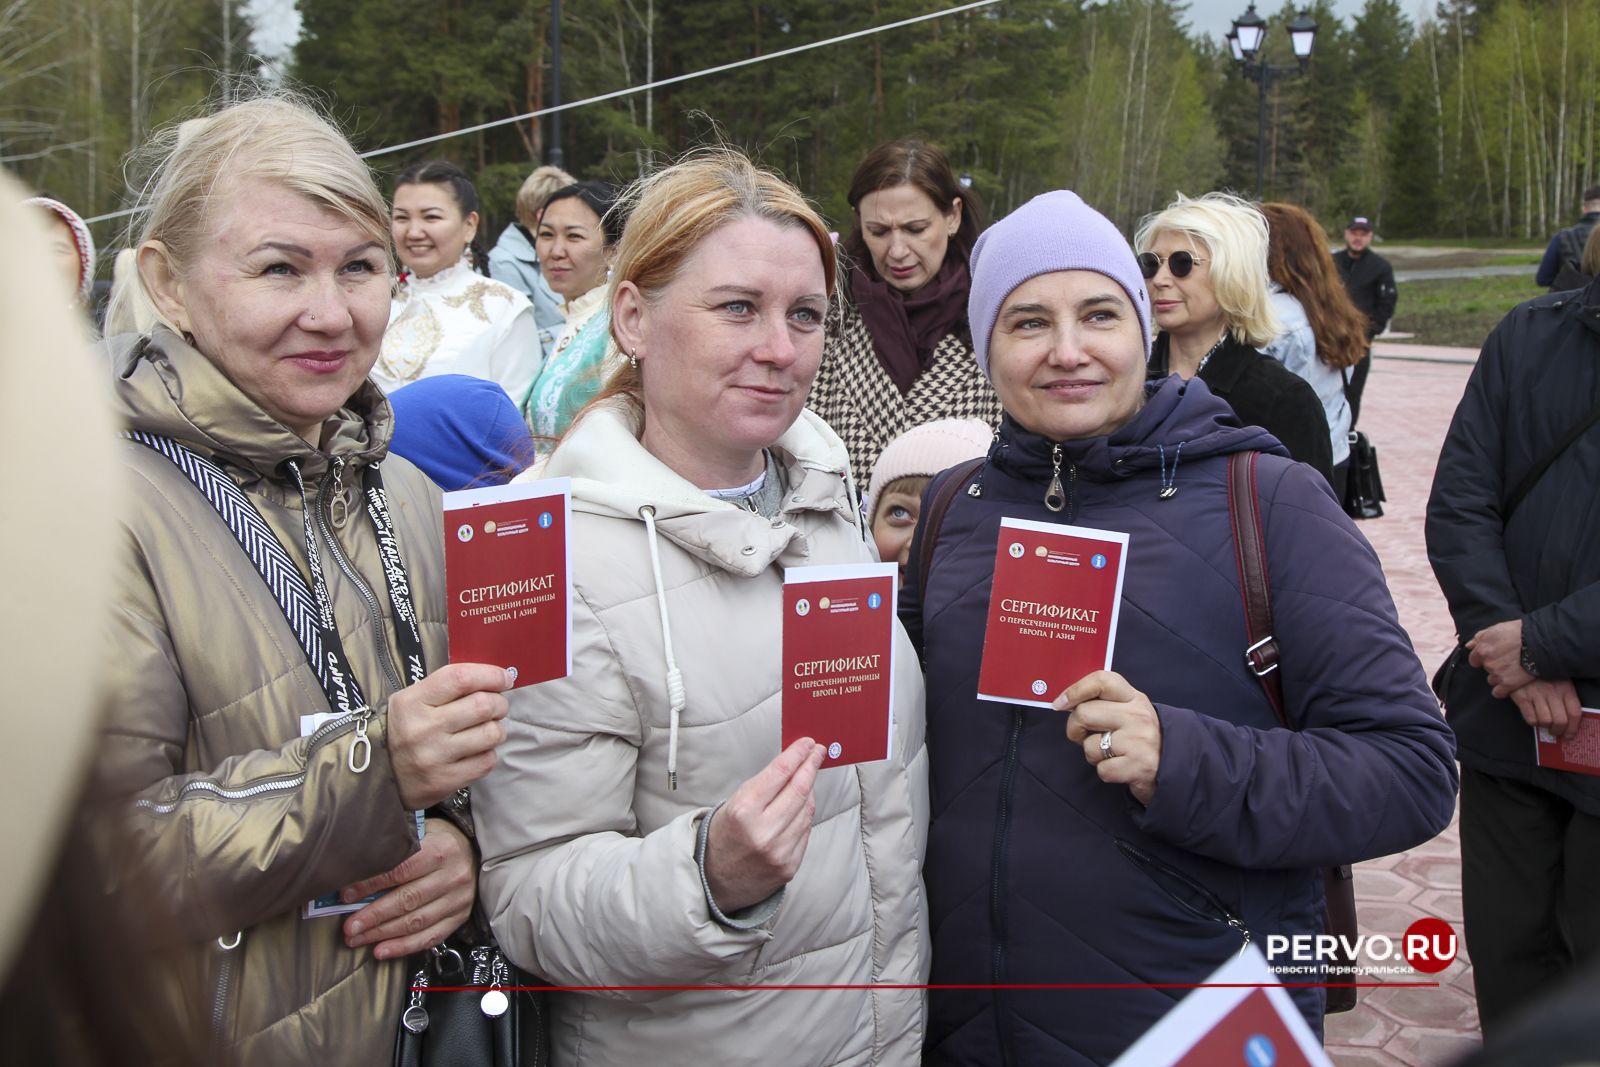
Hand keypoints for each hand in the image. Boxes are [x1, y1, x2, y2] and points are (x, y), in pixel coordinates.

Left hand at [342, 818, 474, 959]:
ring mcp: (457, 899)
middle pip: (407, 900)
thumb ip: (393, 849)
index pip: (400, 870)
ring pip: (416, 922)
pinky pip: (430, 937)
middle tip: (350, 927)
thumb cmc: (438, 841)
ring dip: (383, 934)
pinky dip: (404, 947)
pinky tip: (382, 950)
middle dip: (374, 916)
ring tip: (358, 938)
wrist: (473, 850)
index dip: (371, 885)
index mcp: (440, 849)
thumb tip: (354, 873)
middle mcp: (452, 875)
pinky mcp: (459, 917)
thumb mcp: (420, 833)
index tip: (347, 896)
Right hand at [388, 663, 512, 808]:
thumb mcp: (412, 700)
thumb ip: (447, 688)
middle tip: (497, 706)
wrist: (374, 775)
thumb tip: (494, 679)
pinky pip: (486, 761)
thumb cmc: (402, 731)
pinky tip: (476, 751)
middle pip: (483, 705)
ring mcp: (435, 756)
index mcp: (413, 701)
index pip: (461, 678)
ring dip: (496, 729)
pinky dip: (488, 753)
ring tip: (486, 729)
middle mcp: (424, 728)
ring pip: (490, 733)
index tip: (503, 678)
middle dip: (499, 703)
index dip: (490, 675)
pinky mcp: (445, 780)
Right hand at [703, 738, 824, 913]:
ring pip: (807, 810)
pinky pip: (806, 832)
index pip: (780, 773)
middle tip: (817, 753)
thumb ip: (763, 787)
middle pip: (799, 789)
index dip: (797, 754)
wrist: (712, 881)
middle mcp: (763, 832)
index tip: (808, 744)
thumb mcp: (732, 804)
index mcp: (743, 811)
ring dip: (810, 790)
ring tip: (808, 779)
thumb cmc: (721, 838)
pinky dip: (805, 816)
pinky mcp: (789, 867)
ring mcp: (778, 852)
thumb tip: (793, 766)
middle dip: (811, 766)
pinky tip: (802, 806)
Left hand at [1059, 671, 1163, 805]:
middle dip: (1075, 729)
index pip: (1101, 680)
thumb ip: (1103, 702)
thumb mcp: (1128, 710)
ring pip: (1089, 746)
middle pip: (1083, 714)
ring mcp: (1140, 741)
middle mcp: (1138, 716)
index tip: (1060, 704)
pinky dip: (1106, 772)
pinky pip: (1102, 770)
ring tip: (1110, 753)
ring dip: (1092, 754)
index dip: (1075, 690)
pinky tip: (1120, 767)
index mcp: (1134, 697)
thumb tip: (1064, 702)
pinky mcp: (1139, 767)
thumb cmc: (1137, 736)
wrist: (1171, 767)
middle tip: (1084, 736)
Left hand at [1468, 619, 1533, 693]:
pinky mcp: (1508, 684)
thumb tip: (1469, 646)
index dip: (1484, 659)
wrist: (1540, 642)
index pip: (1474, 660)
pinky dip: (1503, 690)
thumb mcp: (1496, 629)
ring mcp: (1498, 674)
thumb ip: (1480, 638)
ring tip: (1513, 670)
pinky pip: (1498, 692)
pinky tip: (1510, 685)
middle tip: (1508, 660)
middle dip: (1494, 666)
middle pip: (1486, 669)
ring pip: (1492, 680)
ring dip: (1500, 677)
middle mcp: (1488, 663)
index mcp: (1482, 650)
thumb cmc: (1518, 632)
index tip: (1494, 657)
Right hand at [1509, 678, 1582, 740]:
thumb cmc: (1543, 674)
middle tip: (1555, 732)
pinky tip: (1534, 717)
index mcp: (1565, 687)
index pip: (1574, 713)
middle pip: (1560, 720)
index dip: (1573, 728)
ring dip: (1545, 727)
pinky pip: (1530, 718)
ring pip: (1545, 721)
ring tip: (1544, 724)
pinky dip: (1533, 722)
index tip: (1569, 734)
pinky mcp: (1522, 697)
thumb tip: (1569, 719)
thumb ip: (1566, 697)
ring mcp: (1537, 694)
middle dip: (1558, 731)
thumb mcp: (1561, 680)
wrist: (1522, 661)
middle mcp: (1552, 691)